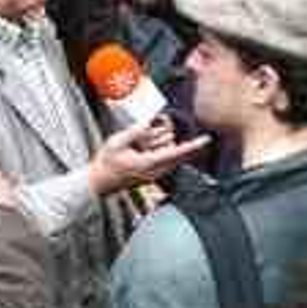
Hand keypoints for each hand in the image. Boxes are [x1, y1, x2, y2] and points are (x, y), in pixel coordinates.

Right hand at [87, 122, 209, 196]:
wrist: (99, 183)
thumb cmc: (106, 163)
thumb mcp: (117, 142)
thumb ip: (135, 132)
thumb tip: (149, 124)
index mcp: (148, 163)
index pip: (177, 152)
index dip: (193, 146)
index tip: (207, 139)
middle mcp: (155, 171)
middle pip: (173, 150)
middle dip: (163, 137)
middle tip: (141, 137)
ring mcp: (154, 175)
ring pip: (168, 153)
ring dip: (158, 143)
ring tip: (136, 145)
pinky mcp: (153, 175)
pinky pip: (163, 158)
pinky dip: (156, 149)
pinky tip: (140, 148)